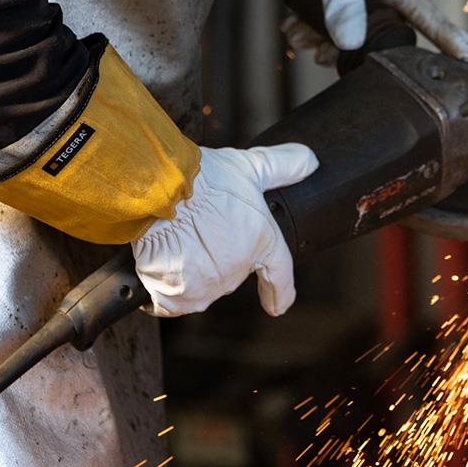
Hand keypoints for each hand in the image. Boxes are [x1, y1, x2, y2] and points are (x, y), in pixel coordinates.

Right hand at [131, 143, 317, 316]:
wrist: (160, 194)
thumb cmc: (204, 181)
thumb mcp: (249, 167)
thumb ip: (282, 166)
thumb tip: (310, 161)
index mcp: (262, 244)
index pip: (279, 274)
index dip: (280, 292)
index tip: (278, 305)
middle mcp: (237, 271)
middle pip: (228, 270)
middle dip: (215, 253)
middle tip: (198, 226)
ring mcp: (206, 287)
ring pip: (199, 284)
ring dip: (188, 268)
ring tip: (175, 238)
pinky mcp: (174, 297)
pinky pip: (169, 299)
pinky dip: (163, 285)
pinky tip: (157, 263)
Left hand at [286, 0, 467, 62]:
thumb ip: (342, 4)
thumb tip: (351, 44)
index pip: (427, 15)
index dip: (448, 37)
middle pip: (377, 39)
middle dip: (345, 51)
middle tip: (319, 53)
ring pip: (349, 36)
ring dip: (321, 41)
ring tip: (298, 35)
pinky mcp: (343, 0)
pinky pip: (331, 27)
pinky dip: (310, 30)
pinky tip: (293, 28)